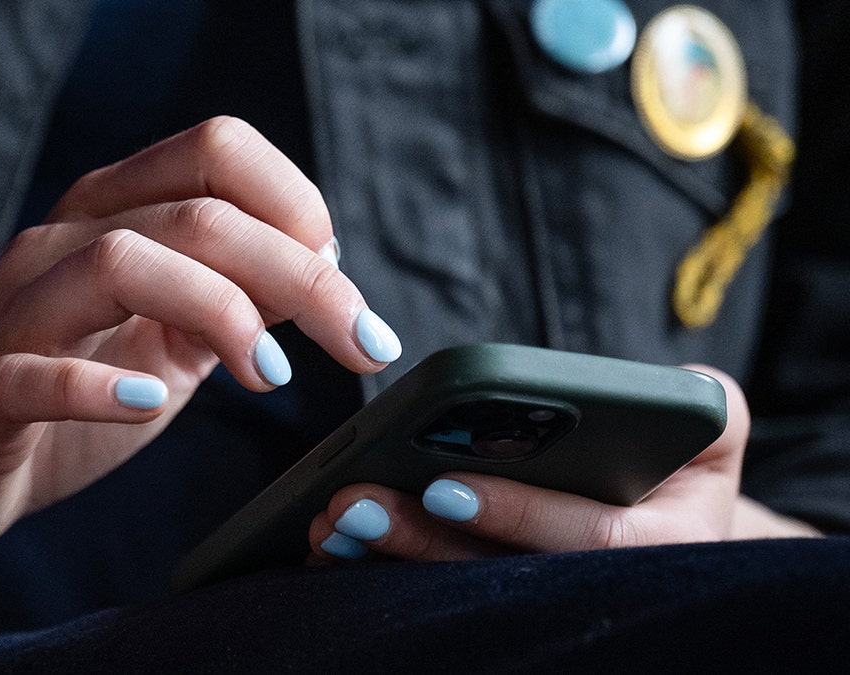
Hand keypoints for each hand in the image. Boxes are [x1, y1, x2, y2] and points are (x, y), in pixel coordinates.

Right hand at [0, 117, 401, 568]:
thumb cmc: (51, 392)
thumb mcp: (162, 340)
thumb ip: (229, 300)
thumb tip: (321, 268)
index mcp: (113, 217)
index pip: (217, 153)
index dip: (298, 206)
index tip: (342, 288)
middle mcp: (65, 243)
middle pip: (198, 214)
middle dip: (302, 276)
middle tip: (360, 343)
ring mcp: (17, 313)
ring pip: (122, 261)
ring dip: (219, 312)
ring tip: (267, 376)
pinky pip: (33, 370)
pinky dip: (97, 384)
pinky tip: (147, 403)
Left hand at [307, 366, 798, 562]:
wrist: (664, 507)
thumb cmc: (683, 454)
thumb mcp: (714, 424)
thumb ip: (705, 403)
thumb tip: (670, 389)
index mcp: (659, 545)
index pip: (582, 538)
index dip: (514, 514)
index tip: (442, 487)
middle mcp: (593, 585)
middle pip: (498, 573)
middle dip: (419, 541)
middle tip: (351, 507)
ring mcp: (535, 593)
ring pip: (456, 587)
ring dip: (386, 556)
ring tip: (329, 519)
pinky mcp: (490, 589)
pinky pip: (431, 586)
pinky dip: (379, 566)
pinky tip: (329, 540)